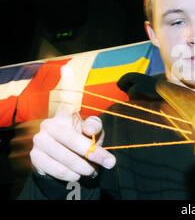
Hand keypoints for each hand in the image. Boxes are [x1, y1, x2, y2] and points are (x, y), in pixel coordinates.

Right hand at [30, 66, 115, 181]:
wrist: (65, 164)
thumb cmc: (83, 143)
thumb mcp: (93, 135)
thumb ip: (95, 128)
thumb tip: (90, 128)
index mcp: (66, 114)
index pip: (68, 99)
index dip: (68, 83)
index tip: (67, 68)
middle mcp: (50, 124)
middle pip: (74, 139)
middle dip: (94, 153)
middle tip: (110, 162)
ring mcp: (40, 140)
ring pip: (66, 156)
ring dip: (83, 166)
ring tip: (92, 170)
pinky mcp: (35, 156)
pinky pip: (56, 168)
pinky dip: (70, 174)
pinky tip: (77, 174)